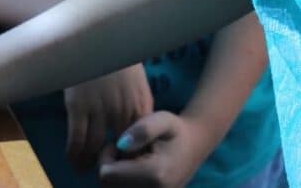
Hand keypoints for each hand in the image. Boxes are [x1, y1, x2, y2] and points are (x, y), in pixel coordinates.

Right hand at [62, 63, 153, 168]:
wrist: (93, 33)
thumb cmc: (114, 53)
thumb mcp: (136, 79)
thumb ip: (137, 102)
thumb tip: (136, 126)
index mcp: (141, 103)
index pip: (141, 141)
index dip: (132, 157)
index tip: (124, 164)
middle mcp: (123, 109)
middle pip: (120, 149)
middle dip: (112, 164)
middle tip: (104, 171)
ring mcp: (100, 108)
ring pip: (95, 147)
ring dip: (88, 162)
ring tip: (83, 169)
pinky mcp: (78, 106)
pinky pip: (76, 138)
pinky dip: (73, 153)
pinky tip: (72, 158)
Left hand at [98, 110, 215, 187]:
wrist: (195, 147)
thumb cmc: (175, 130)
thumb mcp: (162, 119)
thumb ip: (143, 129)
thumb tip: (121, 144)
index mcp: (155, 174)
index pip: (106, 175)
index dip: (106, 157)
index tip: (118, 143)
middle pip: (108, 186)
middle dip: (110, 168)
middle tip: (124, 151)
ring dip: (116, 176)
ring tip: (129, 160)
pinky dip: (124, 182)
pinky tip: (133, 170)